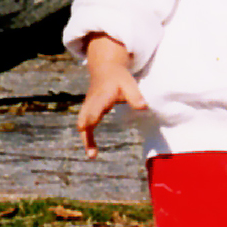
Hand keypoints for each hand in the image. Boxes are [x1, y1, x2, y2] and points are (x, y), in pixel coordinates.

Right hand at [77, 34, 146, 158]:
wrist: (104, 70)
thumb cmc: (118, 78)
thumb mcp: (129, 83)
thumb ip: (135, 96)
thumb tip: (144, 108)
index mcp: (101, 96)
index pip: (95, 107)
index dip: (92, 116)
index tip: (91, 126)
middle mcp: (91, 103)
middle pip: (84, 120)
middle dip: (86, 135)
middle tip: (92, 153)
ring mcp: (88, 108)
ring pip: (82, 125)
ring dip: (86, 140)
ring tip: (92, 156)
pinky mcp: (88, 112)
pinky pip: (85, 127)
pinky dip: (87, 138)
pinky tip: (93, 151)